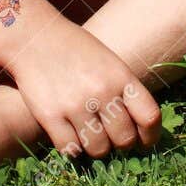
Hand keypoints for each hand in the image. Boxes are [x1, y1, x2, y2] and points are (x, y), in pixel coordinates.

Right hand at [7, 18, 163, 159]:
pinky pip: (70, 148)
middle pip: (124, 139)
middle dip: (121, 144)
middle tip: (113, 139)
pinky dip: (73, 148)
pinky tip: (72, 137)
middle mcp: (102, 91)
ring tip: (92, 137)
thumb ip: (124, 91)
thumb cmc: (76, 49)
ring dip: (97, 148)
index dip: (150, 135)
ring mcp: (75, 105)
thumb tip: (139, 128)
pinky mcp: (50, 116)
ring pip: (98, 149)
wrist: (35, 37)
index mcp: (121, 76)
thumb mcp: (109, 62)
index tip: (145, 142)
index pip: (149, 116)